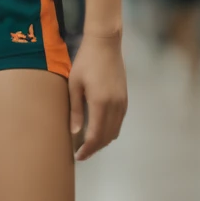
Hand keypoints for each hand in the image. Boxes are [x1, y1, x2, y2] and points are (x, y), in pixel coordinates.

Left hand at [69, 33, 127, 161]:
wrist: (106, 44)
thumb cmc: (85, 61)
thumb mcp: (74, 84)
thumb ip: (75, 109)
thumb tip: (74, 132)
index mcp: (100, 103)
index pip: (95, 135)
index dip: (87, 149)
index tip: (78, 156)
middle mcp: (115, 106)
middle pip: (107, 137)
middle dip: (95, 148)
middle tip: (81, 154)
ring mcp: (122, 102)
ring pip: (115, 131)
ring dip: (103, 141)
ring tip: (89, 144)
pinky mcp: (125, 98)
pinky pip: (119, 122)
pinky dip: (110, 130)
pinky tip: (100, 129)